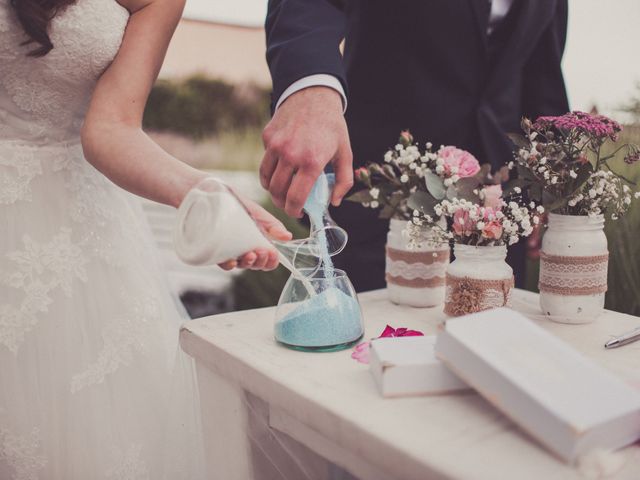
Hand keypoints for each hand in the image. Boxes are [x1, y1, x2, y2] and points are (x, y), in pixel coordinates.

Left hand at [218, 194, 292, 270]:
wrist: (218, 195)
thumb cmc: (240, 205)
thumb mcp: (260, 214)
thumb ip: (274, 226)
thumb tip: (288, 237)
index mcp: (259, 244)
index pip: (268, 261)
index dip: (272, 261)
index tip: (273, 253)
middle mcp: (246, 250)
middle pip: (256, 265)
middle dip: (261, 262)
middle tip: (262, 251)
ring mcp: (231, 251)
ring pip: (241, 266)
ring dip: (248, 264)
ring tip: (250, 254)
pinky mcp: (216, 250)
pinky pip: (223, 263)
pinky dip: (229, 265)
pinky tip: (232, 261)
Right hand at [261, 86, 353, 217]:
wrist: (313, 95)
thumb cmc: (332, 126)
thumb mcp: (345, 152)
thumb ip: (343, 180)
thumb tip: (334, 202)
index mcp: (311, 161)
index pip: (295, 197)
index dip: (294, 211)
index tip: (298, 214)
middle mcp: (291, 154)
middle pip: (278, 192)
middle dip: (282, 204)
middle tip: (289, 205)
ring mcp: (276, 146)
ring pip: (267, 180)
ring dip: (273, 191)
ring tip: (281, 193)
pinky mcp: (267, 138)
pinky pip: (265, 163)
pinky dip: (269, 173)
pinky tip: (278, 174)